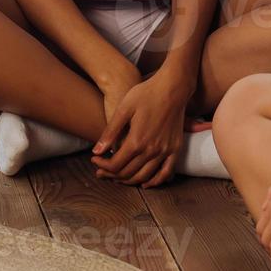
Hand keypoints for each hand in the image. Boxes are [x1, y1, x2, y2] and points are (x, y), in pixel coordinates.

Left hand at [91, 72, 188, 187]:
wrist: (172, 87)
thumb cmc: (146, 94)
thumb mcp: (123, 108)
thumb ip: (110, 132)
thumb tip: (96, 152)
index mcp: (137, 140)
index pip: (115, 165)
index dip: (102, 165)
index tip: (94, 159)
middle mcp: (152, 150)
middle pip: (127, 173)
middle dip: (111, 174)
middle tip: (101, 170)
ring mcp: (165, 151)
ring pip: (144, 177)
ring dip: (128, 181)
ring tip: (117, 176)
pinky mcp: (176, 149)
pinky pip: (166, 173)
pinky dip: (155, 182)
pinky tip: (145, 183)